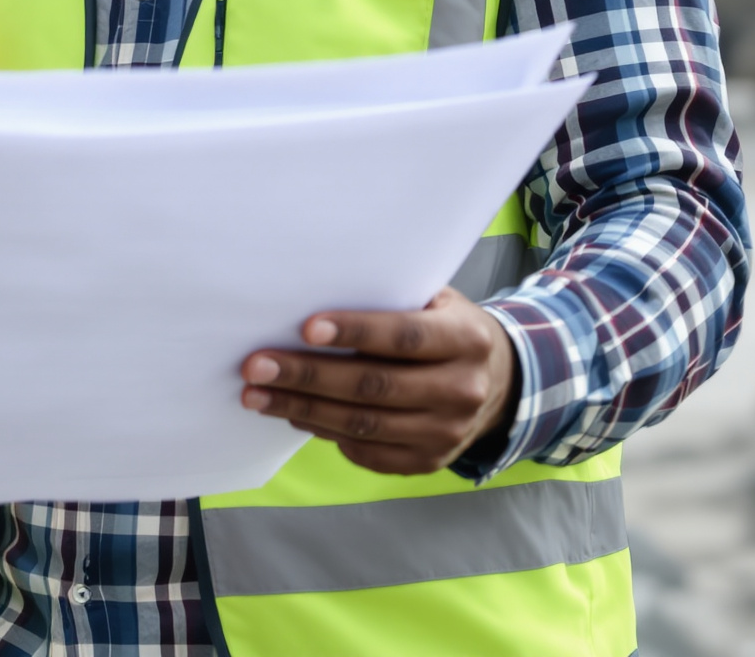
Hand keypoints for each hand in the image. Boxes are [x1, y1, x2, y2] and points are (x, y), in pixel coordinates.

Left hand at [238, 288, 517, 475]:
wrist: (498, 381)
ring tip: (257, 394)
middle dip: (308, 376)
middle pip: (374, 386)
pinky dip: (324, 432)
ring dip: (302, 409)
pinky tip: (293, 413)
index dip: (355, 332)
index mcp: (467, 339)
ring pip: (364, 424)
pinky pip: (367, 451)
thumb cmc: (446, 327)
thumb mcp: (435, 301)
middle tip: (256, 366)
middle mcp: (462, 390)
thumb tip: (314, 294)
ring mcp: (447, 433)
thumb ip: (390, 299)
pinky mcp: (427, 461)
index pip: (404, 337)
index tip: (305, 328)